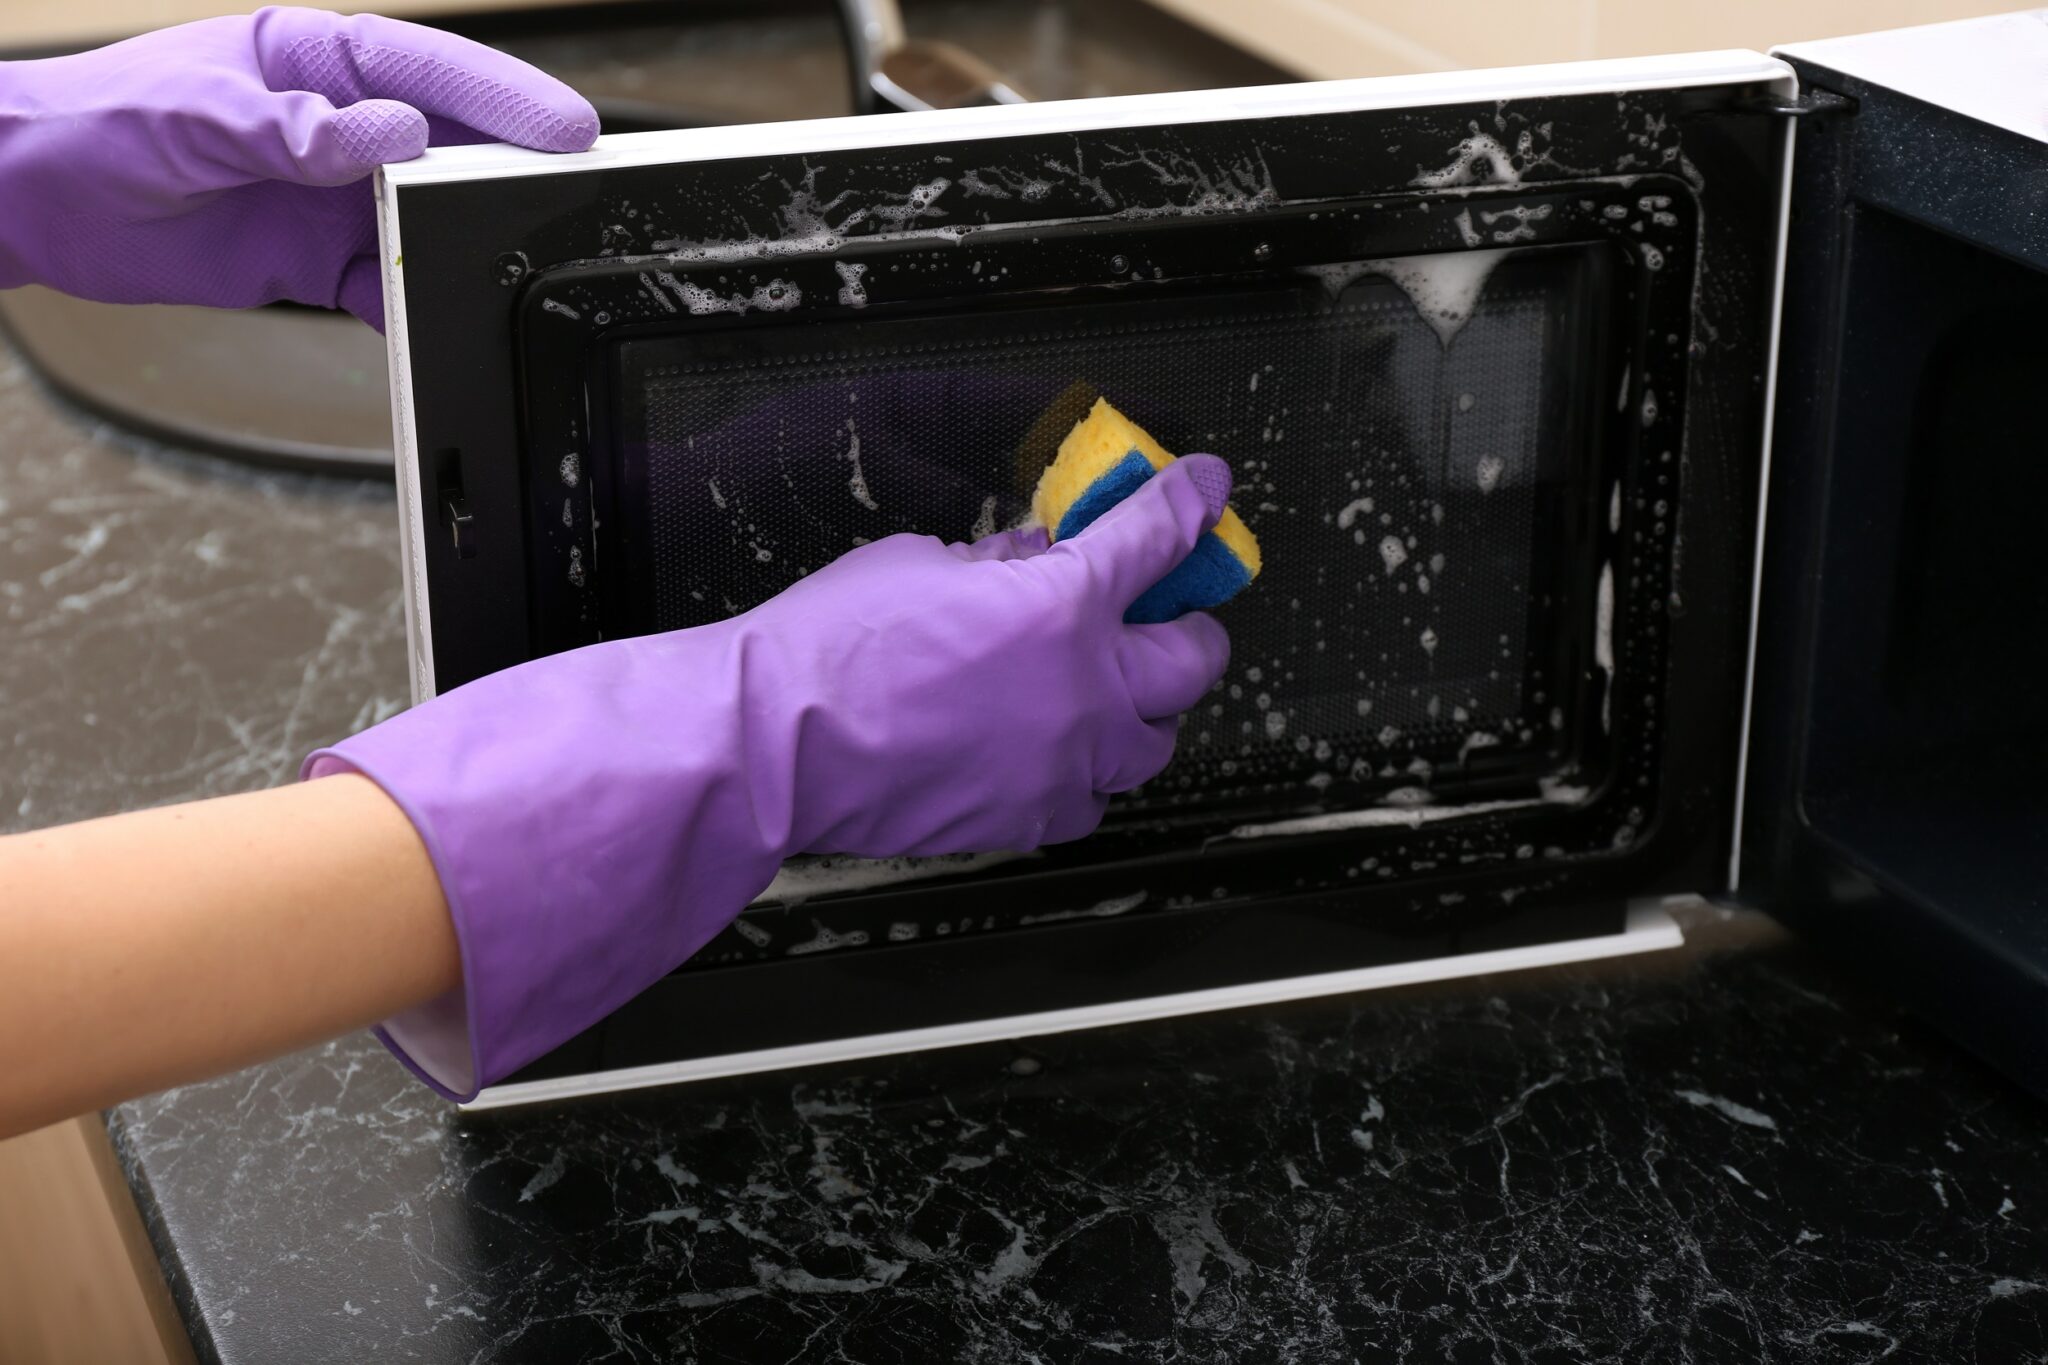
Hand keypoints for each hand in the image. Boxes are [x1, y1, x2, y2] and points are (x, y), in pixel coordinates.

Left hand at [0, 6, 597, 327]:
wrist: (36, 201)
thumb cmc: (97, 127)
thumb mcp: (194, 116)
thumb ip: (292, 128)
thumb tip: (391, 135)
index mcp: (316, 63)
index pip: (429, 70)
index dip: (503, 97)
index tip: (565, 127)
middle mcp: (340, 127)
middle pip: (453, 145)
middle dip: (515, 169)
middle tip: (580, 195)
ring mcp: (335, 196)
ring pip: (430, 219)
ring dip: (470, 242)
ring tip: (519, 263)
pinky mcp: (317, 259)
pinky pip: (384, 283)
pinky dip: (411, 304)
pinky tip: (431, 315)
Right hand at [305, 456, 1236, 1097]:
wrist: (773, 745)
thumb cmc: (830, 643)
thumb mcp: (923, 561)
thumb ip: (1001, 563)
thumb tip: (1036, 562)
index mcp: (1064, 607)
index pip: (1158, 538)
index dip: (1191, 503)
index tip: (1208, 487)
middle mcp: (1085, 692)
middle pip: (1195, 659)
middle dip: (1188, 624)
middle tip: (1165, 607)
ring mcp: (1064, 765)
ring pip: (1155, 741)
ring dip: (1145, 706)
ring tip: (1109, 687)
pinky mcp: (1031, 818)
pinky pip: (1094, 796)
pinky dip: (1088, 767)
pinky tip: (1054, 746)